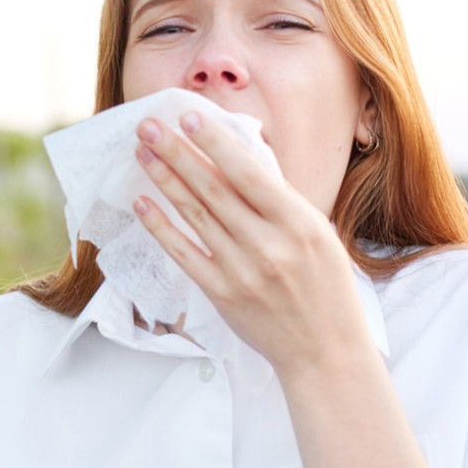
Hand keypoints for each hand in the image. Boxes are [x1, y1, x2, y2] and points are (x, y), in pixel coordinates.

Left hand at [130, 111, 372, 376]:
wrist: (325, 351)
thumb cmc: (325, 286)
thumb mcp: (318, 234)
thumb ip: (278, 201)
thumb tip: (236, 158)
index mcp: (300, 223)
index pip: (249, 173)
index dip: (215, 143)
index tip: (188, 116)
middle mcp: (269, 245)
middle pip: (213, 189)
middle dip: (178, 152)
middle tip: (149, 125)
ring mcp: (242, 271)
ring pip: (194, 215)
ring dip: (164, 180)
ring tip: (142, 152)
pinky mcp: (221, 294)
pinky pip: (183, 253)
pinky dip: (161, 226)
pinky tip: (142, 203)